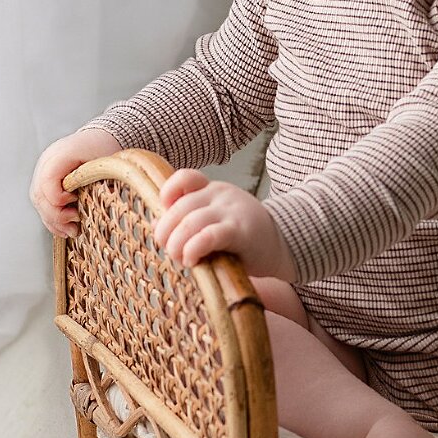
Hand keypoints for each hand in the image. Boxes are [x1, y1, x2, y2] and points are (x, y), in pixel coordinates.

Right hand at [30, 126, 121, 236]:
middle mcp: (46, 163)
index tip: (75, 200)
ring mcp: (43, 172)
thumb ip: (98, 178)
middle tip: (75, 224)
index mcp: (60, 154)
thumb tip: (98, 201)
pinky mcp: (45, 183)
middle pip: (39, 195)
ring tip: (72, 231)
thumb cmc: (103, 148)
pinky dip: (52, 219)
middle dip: (56, 215)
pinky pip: (42, 204)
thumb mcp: (104, 159)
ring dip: (54, 221)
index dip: (58, 198)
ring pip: (39, 202)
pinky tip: (65, 230)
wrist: (98, 137)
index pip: (47, 181)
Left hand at [151, 170, 296, 281]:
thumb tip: (155, 224)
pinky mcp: (240, 232)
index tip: (165, 213)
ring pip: (190, 222)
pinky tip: (191, 260)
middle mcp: (221, 195)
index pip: (185, 178)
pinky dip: (193, 248)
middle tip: (168, 249)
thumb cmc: (243, 237)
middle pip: (180, 207)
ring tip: (179, 258)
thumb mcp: (214, 221)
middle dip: (165, 231)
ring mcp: (232, 211)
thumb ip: (187, 220)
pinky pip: (209, 235)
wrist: (282, 245)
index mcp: (213, 189)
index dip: (168, 193)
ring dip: (176, 243)